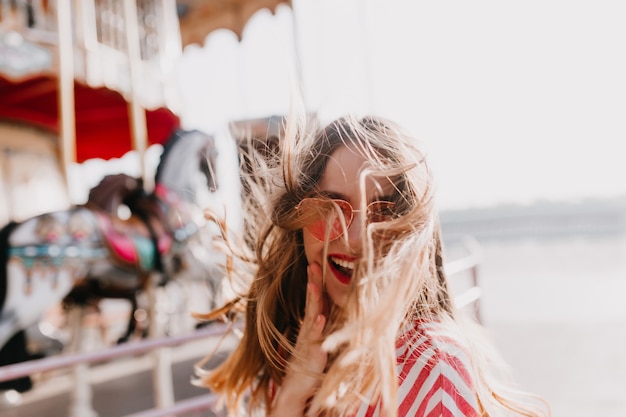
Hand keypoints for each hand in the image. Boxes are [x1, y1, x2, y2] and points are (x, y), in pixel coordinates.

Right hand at [270, 262, 326, 415]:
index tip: (316, 262)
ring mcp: (310, 340)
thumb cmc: (310, 362)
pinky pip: (315, 338)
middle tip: (313, 264)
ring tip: (314, 284)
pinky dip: (317, 327)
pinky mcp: (312, 354)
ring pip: (312, 315)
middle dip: (313, 282)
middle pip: (312, 301)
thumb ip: (325, 325)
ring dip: (313, 299)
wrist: (297, 388)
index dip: (316, 281)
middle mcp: (310, 329)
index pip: (316, 299)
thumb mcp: (320, 340)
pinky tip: (320, 317)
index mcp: (313, 324)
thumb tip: (333, 309)